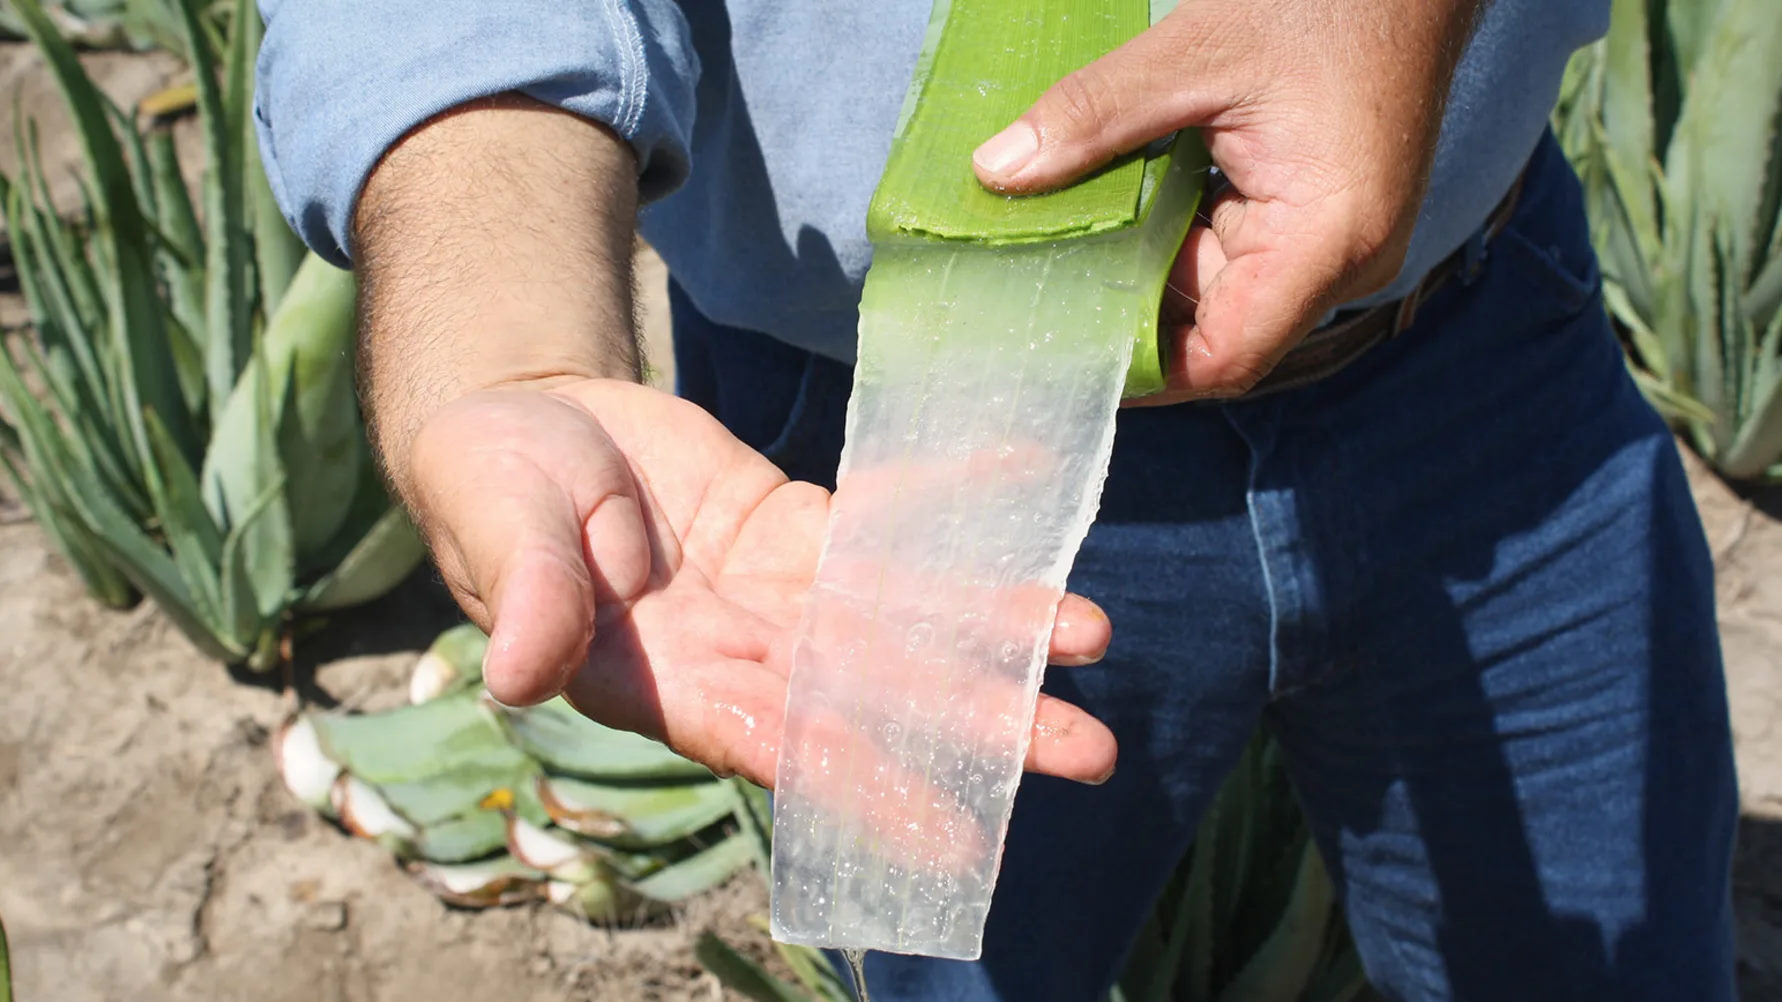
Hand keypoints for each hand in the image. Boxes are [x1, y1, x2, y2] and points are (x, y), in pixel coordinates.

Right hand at [404, 378, 1117, 788]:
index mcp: (665, 682)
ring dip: (993, 630)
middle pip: (873, 696)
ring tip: (1092, 636)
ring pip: (900, 618)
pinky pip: (884, 520)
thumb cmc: (490, 490)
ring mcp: (779, 593)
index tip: (962, 831)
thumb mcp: (498, 532)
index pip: (778, 745)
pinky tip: (1029, 485)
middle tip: (1088, 752)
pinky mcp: (798, 526)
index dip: (867, 787)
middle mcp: (741, 653)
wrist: (523, 420)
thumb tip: (525, 678)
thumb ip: (525, 600)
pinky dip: (951, 503)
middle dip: (977, 724)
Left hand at [972, 0, 1482, 402]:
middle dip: (1127, 314)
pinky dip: (1174, 239)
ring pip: (1217, 295)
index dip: (1142, 370)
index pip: (1226, 357)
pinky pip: (1233, 256)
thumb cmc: (1327, 0)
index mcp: (1328, 241)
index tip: (1064, 357)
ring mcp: (1332, 247)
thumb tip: (997, 169)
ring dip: (1145, 270)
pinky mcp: (1316, 222)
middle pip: (1215, 332)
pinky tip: (1117, 211)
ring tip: (1064, 249)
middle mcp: (1341, 263)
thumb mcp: (1195, 51)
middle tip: (1038, 297)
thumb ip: (1095, 116)